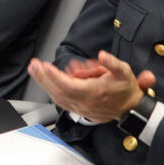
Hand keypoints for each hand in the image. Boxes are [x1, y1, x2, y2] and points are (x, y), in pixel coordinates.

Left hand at [27, 51, 155, 122]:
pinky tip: (43, 80)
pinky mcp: (77, 109)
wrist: (129, 108)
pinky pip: (60, 100)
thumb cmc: (125, 89)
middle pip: (58, 91)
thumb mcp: (124, 72)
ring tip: (34, 70)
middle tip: (34, 65)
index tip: (45, 66)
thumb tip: (103, 55)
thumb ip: (113, 63)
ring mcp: (79, 107)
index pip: (68, 85)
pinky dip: (50, 90)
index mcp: (93, 93)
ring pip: (57, 96)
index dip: (55, 76)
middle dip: (44, 77)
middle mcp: (84, 102)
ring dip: (44, 83)